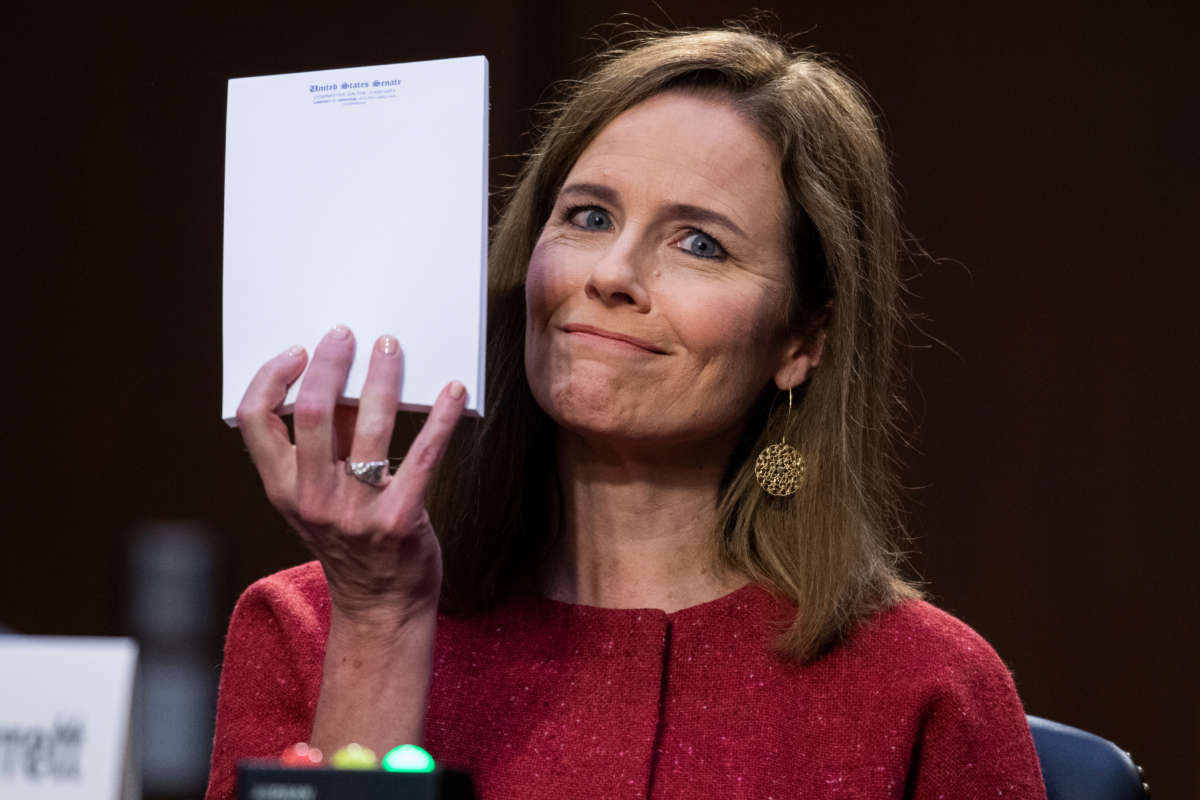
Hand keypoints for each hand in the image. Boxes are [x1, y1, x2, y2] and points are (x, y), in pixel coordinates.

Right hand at [236, 325, 466, 624]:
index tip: (298, 350)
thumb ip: (324, 445)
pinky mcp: (400, 520)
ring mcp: (355, 512)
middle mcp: (312, 499)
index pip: (255, 420)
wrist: (382, 605)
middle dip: (330, 364)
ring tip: (391, 348)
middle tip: (348, 335)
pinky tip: (453, 390)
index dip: (272, 377)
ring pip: (367, 427)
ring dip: (382, 378)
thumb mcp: (319, 497)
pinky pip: (423, 456)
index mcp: (283, 488)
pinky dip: (440, 417)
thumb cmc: (352, 539)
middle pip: (312, 413)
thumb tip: (338, 378)